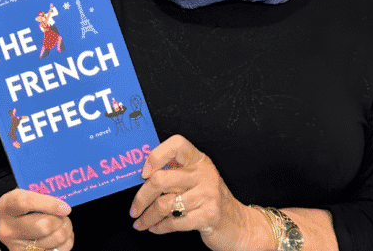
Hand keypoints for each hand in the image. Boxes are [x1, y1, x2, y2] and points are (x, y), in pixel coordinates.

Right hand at [0, 189, 73, 250]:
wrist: (11, 224)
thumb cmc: (22, 207)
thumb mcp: (26, 194)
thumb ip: (43, 196)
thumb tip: (64, 208)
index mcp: (5, 207)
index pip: (26, 203)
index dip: (49, 204)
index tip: (65, 207)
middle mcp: (8, 229)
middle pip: (43, 226)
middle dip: (60, 220)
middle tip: (63, 215)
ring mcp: (17, 246)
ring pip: (54, 239)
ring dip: (65, 230)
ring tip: (62, 224)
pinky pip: (58, 250)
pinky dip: (66, 242)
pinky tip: (59, 234)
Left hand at [129, 135, 269, 250]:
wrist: (238, 224)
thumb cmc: (210, 200)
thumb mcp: (197, 179)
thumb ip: (175, 173)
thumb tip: (142, 177)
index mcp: (199, 160)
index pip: (176, 144)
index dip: (156, 156)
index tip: (144, 173)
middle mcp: (204, 173)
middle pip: (161, 179)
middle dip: (141, 198)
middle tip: (134, 209)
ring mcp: (208, 194)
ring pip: (164, 204)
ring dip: (148, 217)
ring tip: (141, 223)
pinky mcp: (209, 216)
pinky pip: (175, 222)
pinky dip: (161, 227)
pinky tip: (156, 228)